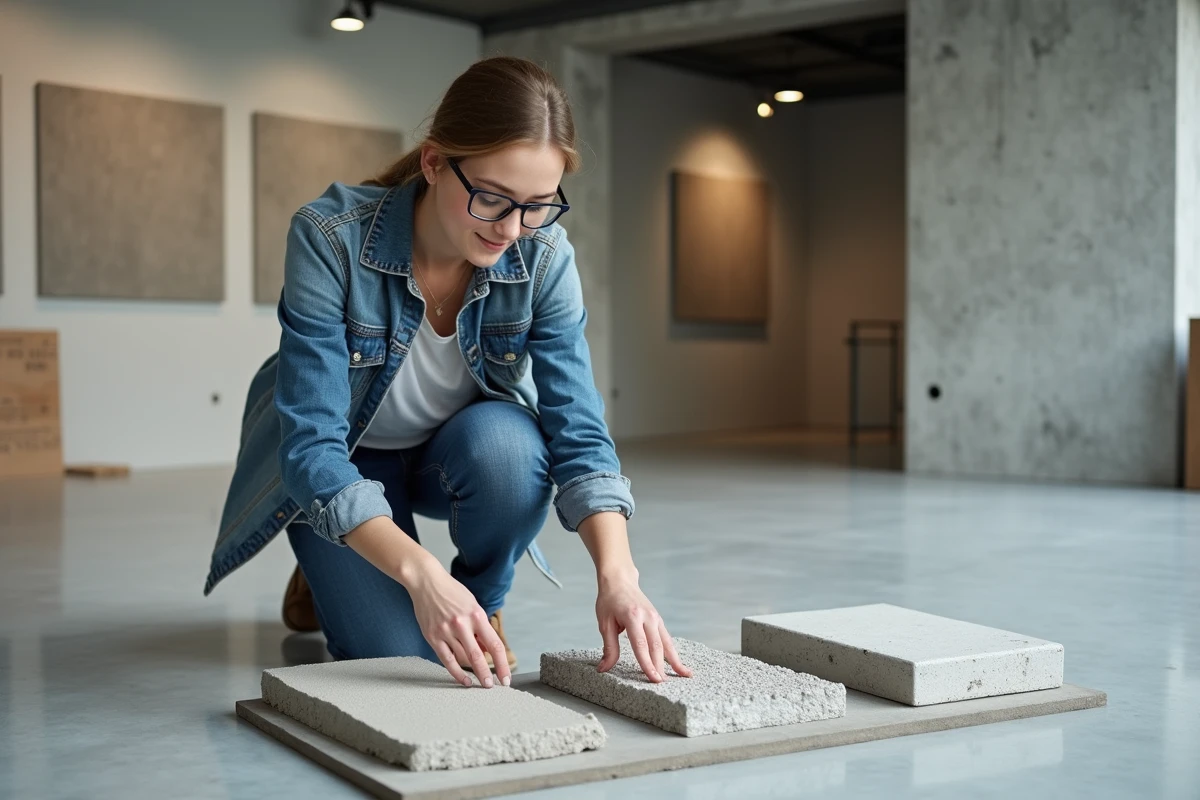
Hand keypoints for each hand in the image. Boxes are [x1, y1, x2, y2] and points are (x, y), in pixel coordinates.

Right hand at [341, 516, 509, 688]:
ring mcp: (446, 631)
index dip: (502, 663)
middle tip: (493, 686)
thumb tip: (488, 651)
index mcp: (477, 614)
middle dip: (487, 674)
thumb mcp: (472, 605)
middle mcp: (462, 624)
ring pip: (463, 659)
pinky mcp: (433, 636)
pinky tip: (465, 680)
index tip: (506, 677)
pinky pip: (447, 660)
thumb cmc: (452, 592)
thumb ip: (480, 628)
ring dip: (473, 672)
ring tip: (479, 681)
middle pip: (479, 656)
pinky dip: (457, 673)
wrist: (426, 581)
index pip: (494, 645)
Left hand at [595, 573, 691, 682]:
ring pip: (666, 643)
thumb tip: (604, 668)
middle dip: (660, 667)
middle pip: (656, 646)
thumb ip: (608, 647)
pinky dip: (674, 653)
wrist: (620, 580)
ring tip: (683, 676)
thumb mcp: (604, 623)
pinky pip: (667, 639)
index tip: (653, 679)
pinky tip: (680, 665)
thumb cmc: (609, 601)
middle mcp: (648, 617)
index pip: (641, 645)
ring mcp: (655, 618)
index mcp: (632, 616)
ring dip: (674, 661)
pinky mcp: (658, 620)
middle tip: (662, 685)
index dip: (647, 663)